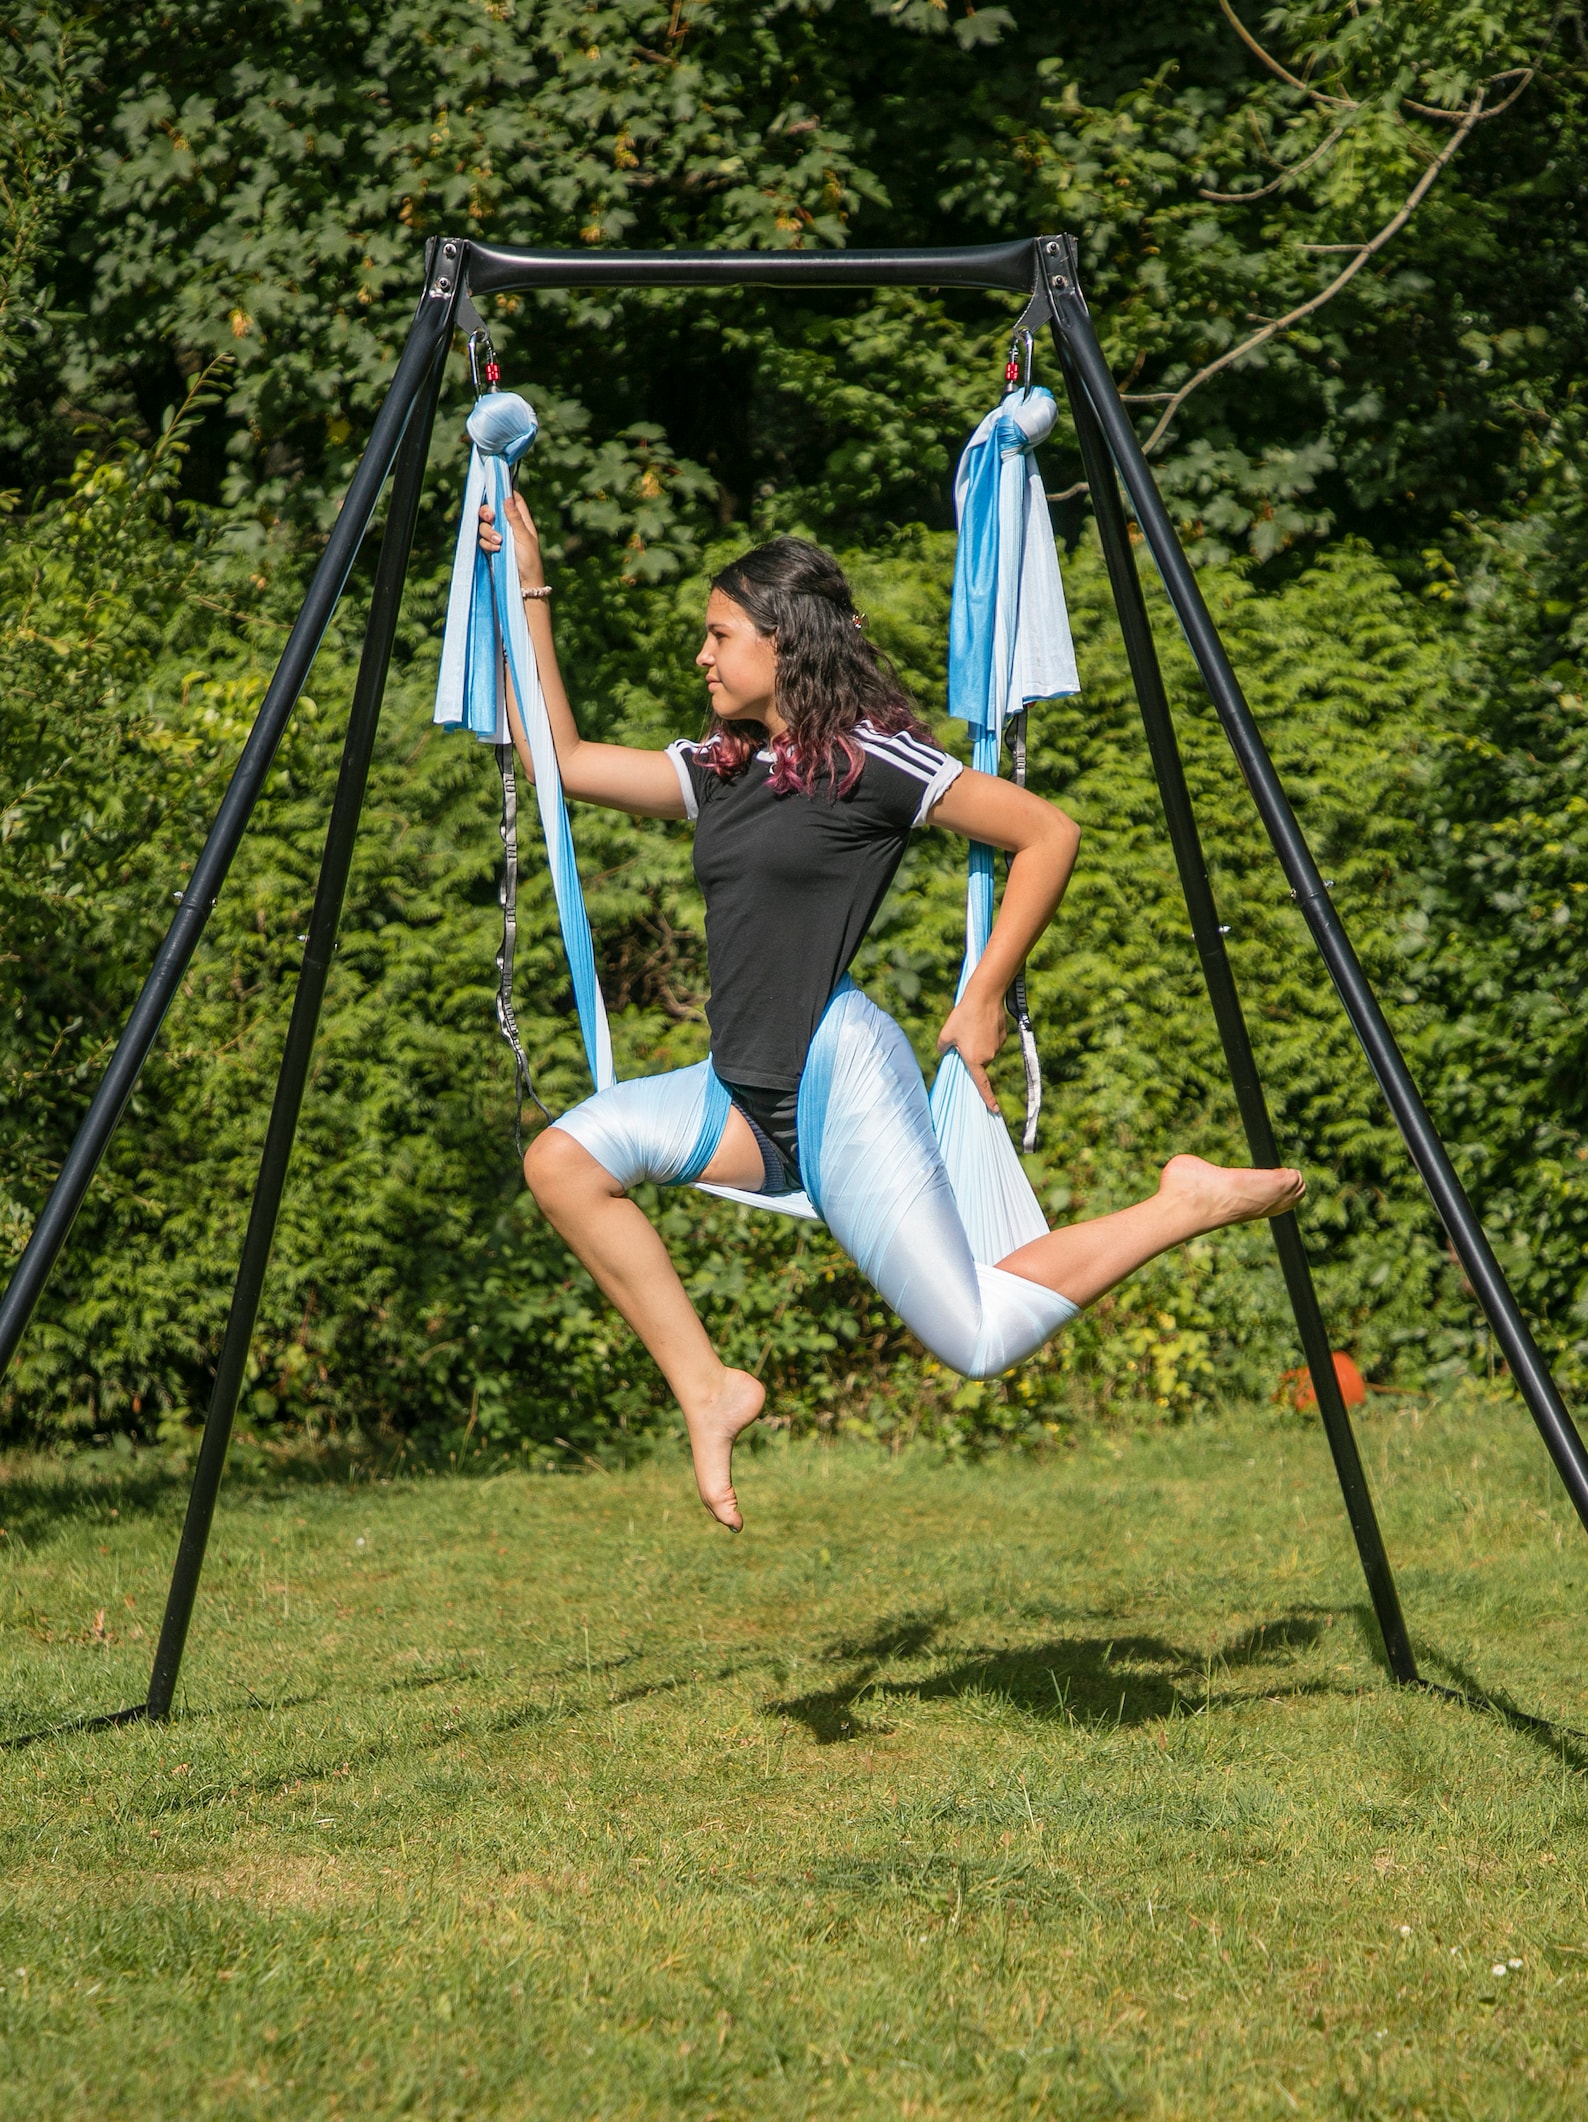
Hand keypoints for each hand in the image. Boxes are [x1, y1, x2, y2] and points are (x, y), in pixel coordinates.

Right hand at [477, 492, 544, 587]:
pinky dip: (487, 544)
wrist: (524, 585)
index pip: (513, 500)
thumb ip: (515, 518)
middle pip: (492, 510)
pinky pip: (483, 540)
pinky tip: (496, 551)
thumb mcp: (524, 538)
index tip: (495, 491)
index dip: (504, 493)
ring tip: (498, 543)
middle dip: (487, 512)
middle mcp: (509, 526)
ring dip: (488, 532)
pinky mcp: (492, 548)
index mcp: (522, 521)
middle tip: (490, 518)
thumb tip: (507, 497)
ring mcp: (499, 537)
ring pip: (484, 525)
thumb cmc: (529, 561)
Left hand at [936, 990, 1006, 1114]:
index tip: (995, 1110)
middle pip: (977, 1062)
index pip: (981, 1084)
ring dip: (978, 1043)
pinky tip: (981, 1022)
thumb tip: (945, 1052)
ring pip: (985, 1051)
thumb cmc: (963, 1016)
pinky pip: (992, 1041)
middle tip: (962, 1035)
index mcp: (974, 1060)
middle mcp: (988, 1056)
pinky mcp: (1002, 1037)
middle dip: (970, 1053)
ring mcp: (997, 1047)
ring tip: (972, 1025)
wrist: (984, 998)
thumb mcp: (946, 1034)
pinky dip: (986, 1035)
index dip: (988, 1098)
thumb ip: (943, 1048)